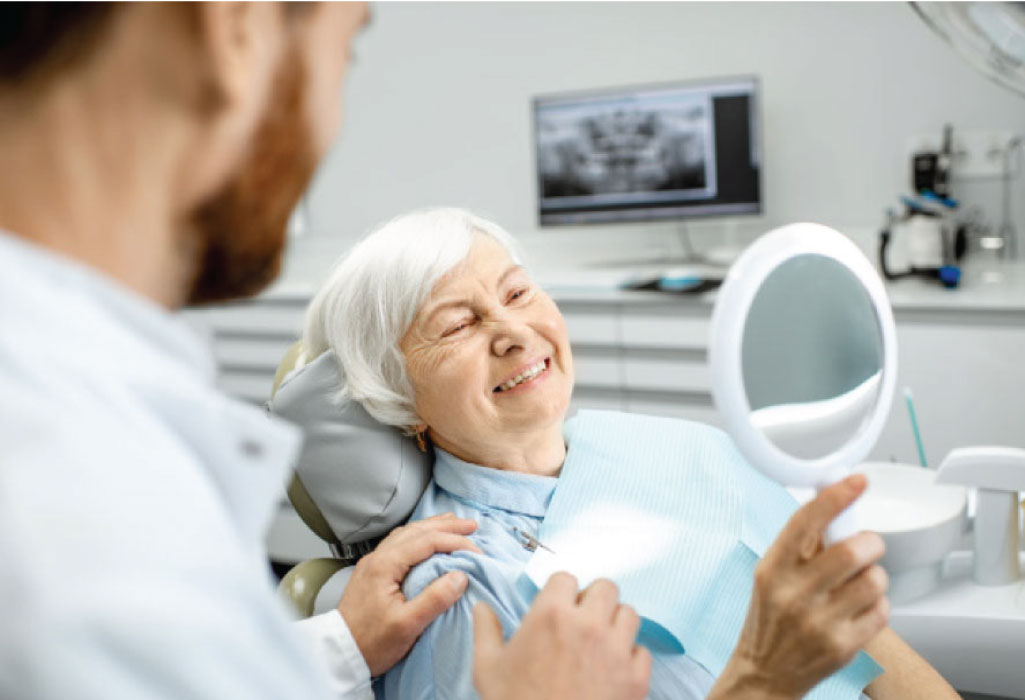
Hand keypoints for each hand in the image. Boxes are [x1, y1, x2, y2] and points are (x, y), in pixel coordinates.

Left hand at [337, 513, 480, 675]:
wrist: (339, 654)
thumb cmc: (372, 643)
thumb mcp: (407, 625)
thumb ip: (434, 599)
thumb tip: (460, 576)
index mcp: (385, 565)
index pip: (426, 541)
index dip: (454, 541)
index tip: (476, 550)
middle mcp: (377, 557)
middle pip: (416, 531)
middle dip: (446, 526)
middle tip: (471, 526)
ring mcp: (373, 563)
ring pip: (406, 534)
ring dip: (432, 527)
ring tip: (453, 524)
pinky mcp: (372, 572)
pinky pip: (399, 543)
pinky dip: (418, 536)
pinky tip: (425, 539)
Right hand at [473, 573, 651, 699]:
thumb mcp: (488, 669)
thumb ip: (485, 631)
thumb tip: (481, 608)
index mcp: (550, 615)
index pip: (567, 578)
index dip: (561, 592)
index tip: (559, 607)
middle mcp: (588, 625)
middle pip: (606, 588)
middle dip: (594, 600)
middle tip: (583, 620)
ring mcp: (616, 651)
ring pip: (629, 614)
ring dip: (616, 624)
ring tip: (601, 642)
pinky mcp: (635, 678)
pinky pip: (643, 651)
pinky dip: (631, 658)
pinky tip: (614, 669)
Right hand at [712, 474, 888, 699]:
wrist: (764, 672)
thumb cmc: (770, 618)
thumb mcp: (771, 574)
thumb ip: (801, 543)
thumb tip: (831, 501)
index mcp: (773, 568)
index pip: (805, 521)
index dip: (835, 496)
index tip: (857, 480)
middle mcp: (793, 594)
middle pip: (852, 551)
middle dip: (870, 543)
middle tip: (867, 545)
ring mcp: (819, 622)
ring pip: (874, 580)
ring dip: (875, 575)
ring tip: (860, 582)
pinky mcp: (842, 646)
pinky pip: (881, 610)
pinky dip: (878, 604)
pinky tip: (859, 608)